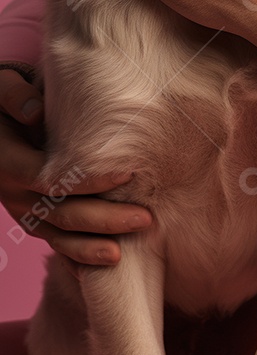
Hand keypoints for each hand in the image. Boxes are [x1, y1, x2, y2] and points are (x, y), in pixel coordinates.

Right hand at [0, 70, 151, 276]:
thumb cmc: (2, 99)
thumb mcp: (2, 87)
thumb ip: (15, 95)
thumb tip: (34, 111)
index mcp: (9, 162)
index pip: (52, 179)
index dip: (90, 181)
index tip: (127, 175)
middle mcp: (13, 191)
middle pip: (61, 214)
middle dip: (103, 221)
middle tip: (144, 220)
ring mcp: (19, 207)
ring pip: (55, 235)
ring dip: (88, 247)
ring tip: (123, 254)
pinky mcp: (27, 214)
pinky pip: (49, 239)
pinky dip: (72, 255)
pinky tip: (96, 267)